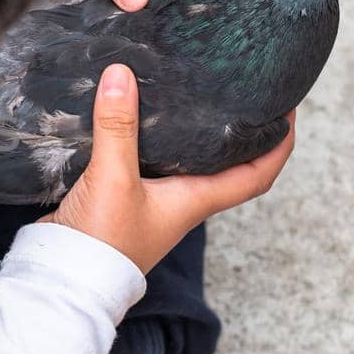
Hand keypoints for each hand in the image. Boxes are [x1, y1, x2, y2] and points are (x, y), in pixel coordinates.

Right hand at [46, 63, 293, 271]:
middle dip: (237, 130)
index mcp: (196, 200)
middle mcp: (181, 200)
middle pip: (225, 163)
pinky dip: (148, 137)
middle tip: (238, 89)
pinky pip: (146, 160)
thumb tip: (121, 75)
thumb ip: (118, 128)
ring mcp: (152, 201)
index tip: (288, 110)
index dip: (279, 144)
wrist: (65, 277)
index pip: (258, 175)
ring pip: (184, 160)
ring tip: (190, 92)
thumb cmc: (103, 239)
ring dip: (191, 131)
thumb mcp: (114, 178)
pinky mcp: (122, 197)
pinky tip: (135, 115)